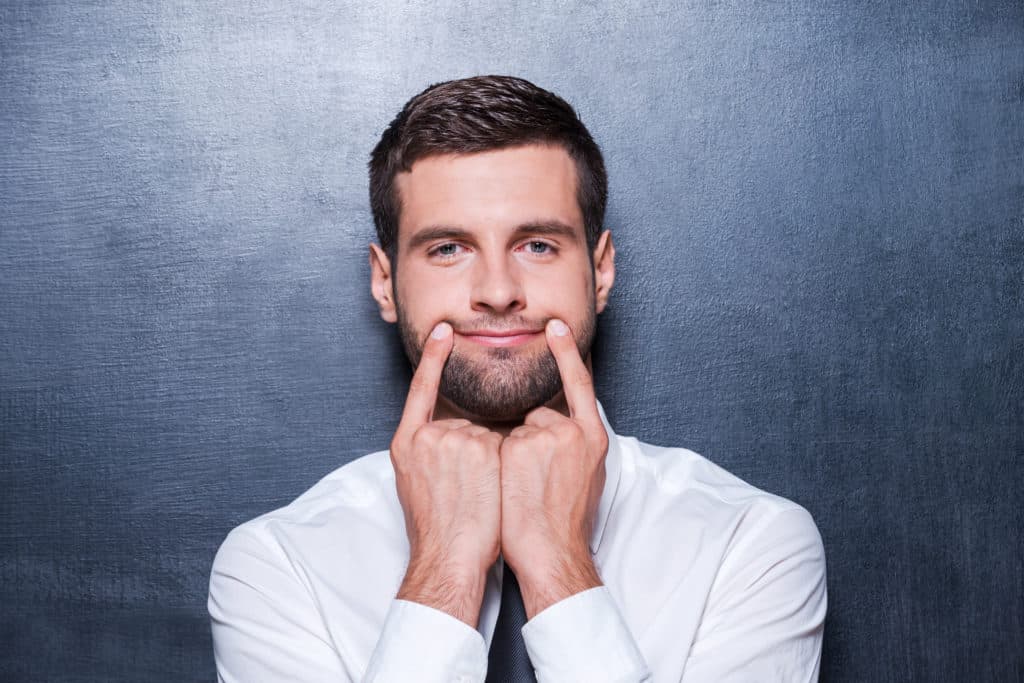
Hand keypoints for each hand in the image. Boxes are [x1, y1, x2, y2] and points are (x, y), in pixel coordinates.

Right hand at [391, 322, 502, 626]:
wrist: (448, 558)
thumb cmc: (438, 530)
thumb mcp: (415, 483)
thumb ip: (428, 452)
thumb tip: (449, 437)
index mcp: (406, 443)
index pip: (420, 391)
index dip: (432, 358)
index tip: (442, 331)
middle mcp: (427, 437)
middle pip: (465, 424)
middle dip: (474, 451)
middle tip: (467, 490)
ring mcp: (454, 440)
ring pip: (488, 435)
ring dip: (492, 460)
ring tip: (479, 496)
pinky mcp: (481, 448)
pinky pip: (506, 443)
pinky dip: (508, 462)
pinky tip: (494, 488)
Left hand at [499, 318, 608, 616]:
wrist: (552, 555)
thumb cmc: (563, 524)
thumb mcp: (585, 476)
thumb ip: (573, 444)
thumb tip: (553, 425)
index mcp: (593, 437)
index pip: (580, 385)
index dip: (567, 353)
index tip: (556, 325)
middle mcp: (574, 431)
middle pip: (538, 416)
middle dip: (529, 443)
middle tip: (535, 484)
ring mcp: (547, 437)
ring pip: (515, 431)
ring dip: (510, 455)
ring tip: (523, 492)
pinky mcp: (521, 447)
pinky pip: (496, 442)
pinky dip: (496, 462)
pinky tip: (510, 488)